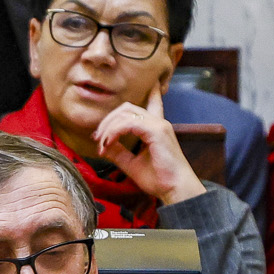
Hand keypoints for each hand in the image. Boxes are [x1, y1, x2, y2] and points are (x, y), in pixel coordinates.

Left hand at [94, 88, 206, 205]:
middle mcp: (158, 122)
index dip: (151, 92)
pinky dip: (114, 132)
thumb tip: (103, 145)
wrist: (175, 190)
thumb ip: (118, 152)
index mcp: (156, 128)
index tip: (150, 84)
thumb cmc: (159, 179)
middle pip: (126, 107)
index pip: (153, 103)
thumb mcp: (132, 164)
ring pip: (125, 113)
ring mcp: (158, 124)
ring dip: (108, 127)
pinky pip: (128, 124)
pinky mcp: (156, 131)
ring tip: (101, 144)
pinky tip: (108, 144)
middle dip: (108, 120)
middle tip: (97, 138)